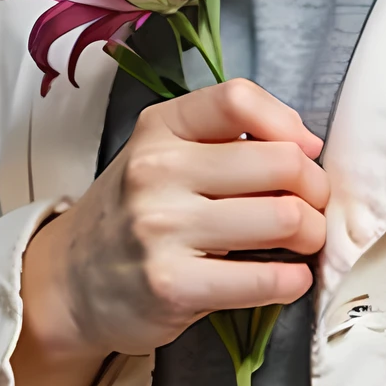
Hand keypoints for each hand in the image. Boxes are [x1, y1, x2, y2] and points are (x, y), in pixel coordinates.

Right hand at [11, 79, 326, 385]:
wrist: (70, 282)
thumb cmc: (135, 213)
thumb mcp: (164, 153)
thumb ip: (226, 136)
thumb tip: (307, 143)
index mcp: (160, 128)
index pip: (238, 98)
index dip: (288, 124)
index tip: (304, 150)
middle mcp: (157, 171)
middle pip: (280, 161)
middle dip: (315, 187)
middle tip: (312, 206)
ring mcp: (162, 229)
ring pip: (284, 218)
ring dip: (312, 234)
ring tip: (303, 241)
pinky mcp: (172, 286)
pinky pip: (264, 279)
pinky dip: (293, 280)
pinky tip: (289, 277)